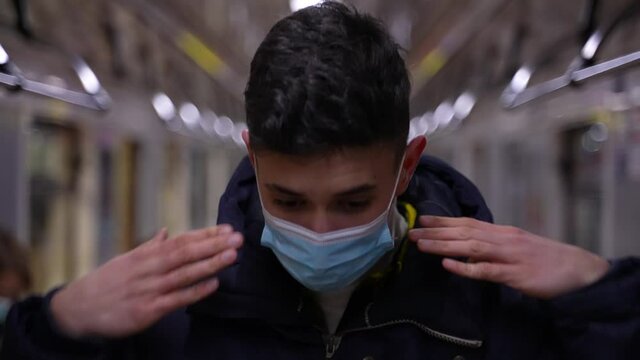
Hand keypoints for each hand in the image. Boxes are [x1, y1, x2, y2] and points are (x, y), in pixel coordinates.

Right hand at [51, 225, 242, 337]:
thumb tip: (166, 231)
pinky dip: (195, 291)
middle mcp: (149, 268)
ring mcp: (149, 289)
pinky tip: (214, 284)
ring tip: (232, 255)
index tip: (226, 229)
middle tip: (238, 237)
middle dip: (213, 244)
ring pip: (184, 274)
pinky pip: (176, 299)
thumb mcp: (127, 260)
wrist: (77, 309)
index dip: (205, 234)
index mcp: (146, 255)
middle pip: (186, 253)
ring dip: (210, 264)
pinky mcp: (147, 310)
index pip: (181, 240)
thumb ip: (149, 247)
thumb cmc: (106, 283)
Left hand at [408, 216, 609, 298]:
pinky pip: (487, 270)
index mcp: (502, 232)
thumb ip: (493, 245)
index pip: (467, 223)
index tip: (421, 219)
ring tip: (421, 245)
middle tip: (411, 232)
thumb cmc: (545, 259)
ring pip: (470, 247)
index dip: (443, 221)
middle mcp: (503, 239)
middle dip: (435, 232)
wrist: (578, 269)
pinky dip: (466, 267)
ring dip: (443, 246)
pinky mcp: (516, 274)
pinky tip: (448, 266)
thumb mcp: (517, 246)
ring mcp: (509, 255)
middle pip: (463, 233)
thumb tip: (469, 247)